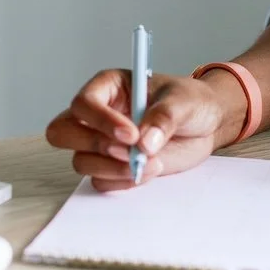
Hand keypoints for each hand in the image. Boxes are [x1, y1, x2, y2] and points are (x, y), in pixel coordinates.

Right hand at [45, 70, 225, 190]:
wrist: (207, 125)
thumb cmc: (190, 101)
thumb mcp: (183, 101)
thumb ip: (164, 117)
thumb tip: (144, 141)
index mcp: (107, 87)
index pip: (83, 103)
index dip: (100, 120)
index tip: (131, 134)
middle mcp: (98, 115)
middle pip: (62, 133)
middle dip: (93, 145)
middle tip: (129, 150)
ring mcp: (102, 143)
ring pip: (81, 161)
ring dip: (112, 168)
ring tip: (149, 162)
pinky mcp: (113, 166)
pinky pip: (100, 181)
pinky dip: (122, 182)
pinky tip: (148, 171)